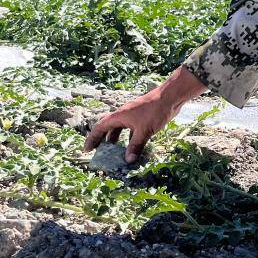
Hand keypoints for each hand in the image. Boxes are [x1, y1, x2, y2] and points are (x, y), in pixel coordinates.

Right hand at [84, 65, 206, 162]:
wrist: (170, 97)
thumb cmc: (155, 111)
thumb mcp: (144, 131)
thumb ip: (135, 146)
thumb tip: (128, 160)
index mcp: (119, 116)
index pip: (100, 127)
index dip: (92, 138)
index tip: (87, 149)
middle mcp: (124, 115)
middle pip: (109, 128)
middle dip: (103, 140)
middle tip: (100, 152)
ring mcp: (133, 115)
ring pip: (121, 128)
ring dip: (118, 139)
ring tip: (116, 152)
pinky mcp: (143, 116)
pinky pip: (132, 128)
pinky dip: (130, 137)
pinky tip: (134, 146)